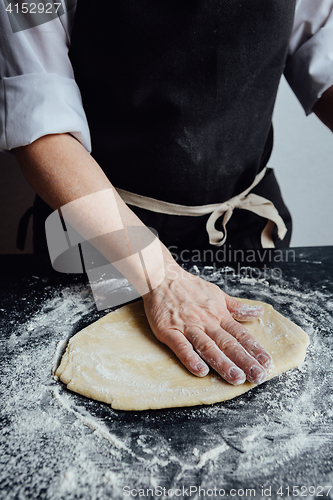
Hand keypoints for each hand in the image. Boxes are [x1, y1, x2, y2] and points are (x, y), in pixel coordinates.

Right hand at [143, 263, 271, 384]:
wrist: (161, 277)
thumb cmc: (189, 286)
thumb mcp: (217, 293)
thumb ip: (236, 307)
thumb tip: (258, 313)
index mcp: (219, 314)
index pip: (240, 334)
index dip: (254, 349)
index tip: (266, 363)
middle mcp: (206, 321)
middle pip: (228, 343)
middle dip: (244, 361)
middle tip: (257, 376)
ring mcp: (188, 326)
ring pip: (208, 347)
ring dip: (223, 363)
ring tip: (235, 377)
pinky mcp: (169, 331)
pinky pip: (181, 346)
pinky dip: (190, 358)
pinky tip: (200, 371)